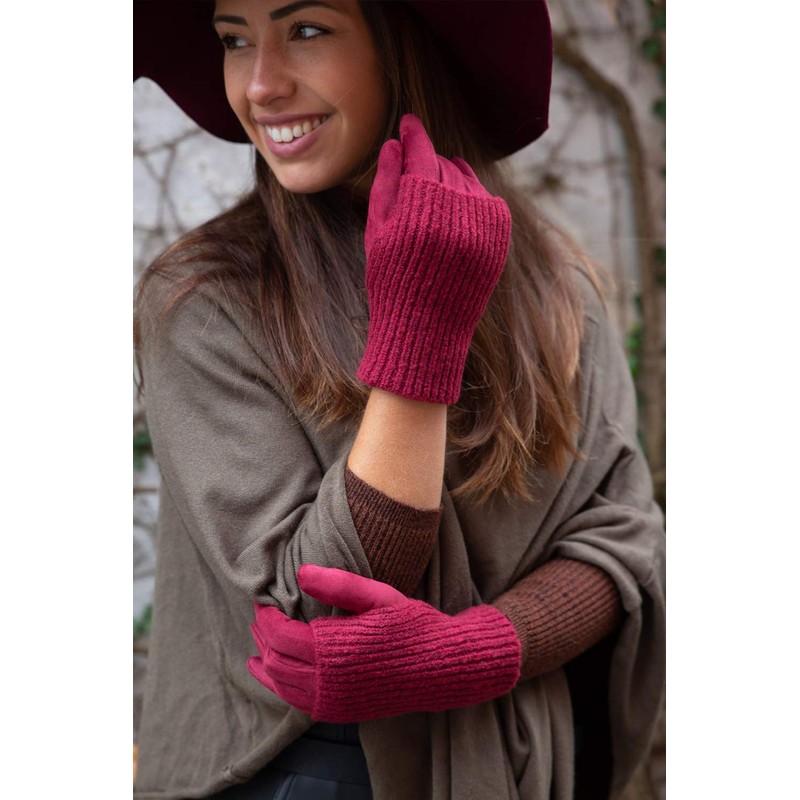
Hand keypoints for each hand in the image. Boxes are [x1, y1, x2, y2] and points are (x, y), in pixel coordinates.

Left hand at [247, 565, 520, 722]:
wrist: (442, 667)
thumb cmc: (412, 626)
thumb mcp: (378, 596)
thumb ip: (338, 585)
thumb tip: (300, 573)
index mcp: (334, 649)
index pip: (281, 636)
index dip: (267, 619)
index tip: (262, 603)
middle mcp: (329, 681)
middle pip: (277, 662)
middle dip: (263, 641)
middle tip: (258, 622)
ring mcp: (335, 702)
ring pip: (284, 689)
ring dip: (267, 669)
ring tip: (258, 654)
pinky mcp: (343, 713)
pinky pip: (301, 705)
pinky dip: (284, 691)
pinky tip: (282, 681)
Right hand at [356, 114, 511, 404]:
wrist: (425, 331)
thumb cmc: (391, 283)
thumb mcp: (377, 234)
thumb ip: (385, 185)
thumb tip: (394, 145)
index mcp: (421, 207)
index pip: (420, 153)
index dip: (413, 135)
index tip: (409, 123)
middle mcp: (457, 211)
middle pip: (444, 166)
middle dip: (429, 162)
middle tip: (417, 164)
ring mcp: (482, 226)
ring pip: (468, 181)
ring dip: (452, 179)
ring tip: (436, 191)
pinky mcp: (499, 240)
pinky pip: (488, 202)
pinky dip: (473, 199)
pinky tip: (457, 210)